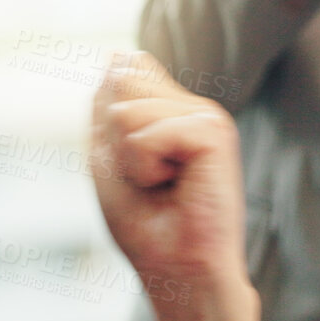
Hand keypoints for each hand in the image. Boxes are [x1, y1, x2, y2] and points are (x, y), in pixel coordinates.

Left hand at [90, 51, 246, 294]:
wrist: (175, 266)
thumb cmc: (144, 222)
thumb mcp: (109, 157)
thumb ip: (110, 104)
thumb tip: (120, 54)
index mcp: (167, 109)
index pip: (118, 74)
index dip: (106, 122)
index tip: (131, 165)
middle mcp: (190, 106)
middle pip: (120, 83)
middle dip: (114, 140)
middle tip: (146, 178)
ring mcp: (205, 116)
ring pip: (128, 109)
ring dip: (128, 158)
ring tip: (160, 184)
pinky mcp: (213, 132)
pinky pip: (147, 133)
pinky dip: (144, 167)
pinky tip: (174, 186)